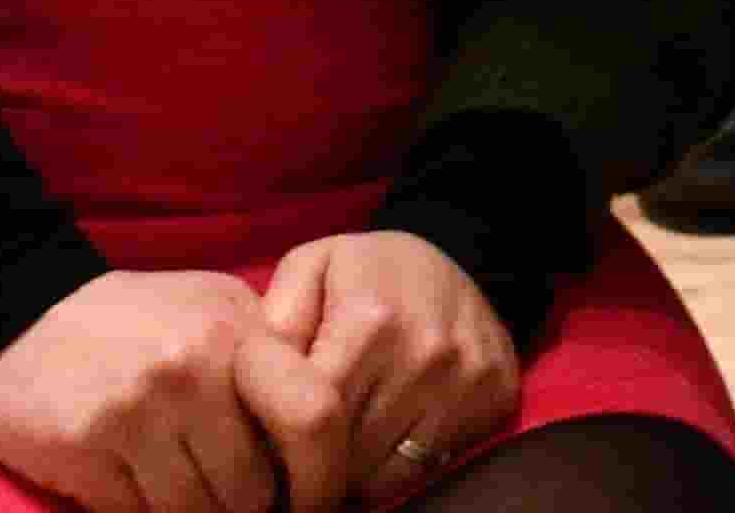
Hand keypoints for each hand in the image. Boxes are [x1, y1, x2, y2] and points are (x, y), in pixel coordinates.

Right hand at [0, 269, 350, 512]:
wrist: (20, 319)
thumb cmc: (134, 323)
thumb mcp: (213, 313)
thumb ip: (268, 365)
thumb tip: (326, 441)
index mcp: (238, 331)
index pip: (314, 415)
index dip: (322, 475)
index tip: (313, 499)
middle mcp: (194, 366)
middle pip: (254, 487)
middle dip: (249, 506)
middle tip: (234, 499)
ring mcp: (138, 407)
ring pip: (200, 511)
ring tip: (183, 486)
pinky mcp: (88, 445)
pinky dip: (147, 511)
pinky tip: (136, 483)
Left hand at [262, 232, 518, 507]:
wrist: (467, 259)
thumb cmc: (369, 271)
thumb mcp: (310, 269)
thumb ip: (272, 321)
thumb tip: (242, 386)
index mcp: (371, 317)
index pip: (306, 416)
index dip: (271, 440)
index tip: (254, 447)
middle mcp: (424, 355)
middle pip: (339, 453)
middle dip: (302, 460)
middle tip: (287, 449)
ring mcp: (464, 386)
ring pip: (375, 475)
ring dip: (342, 471)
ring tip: (329, 444)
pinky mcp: (492, 405)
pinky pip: (415, 476)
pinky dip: (383, 473)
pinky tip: (371, 444)